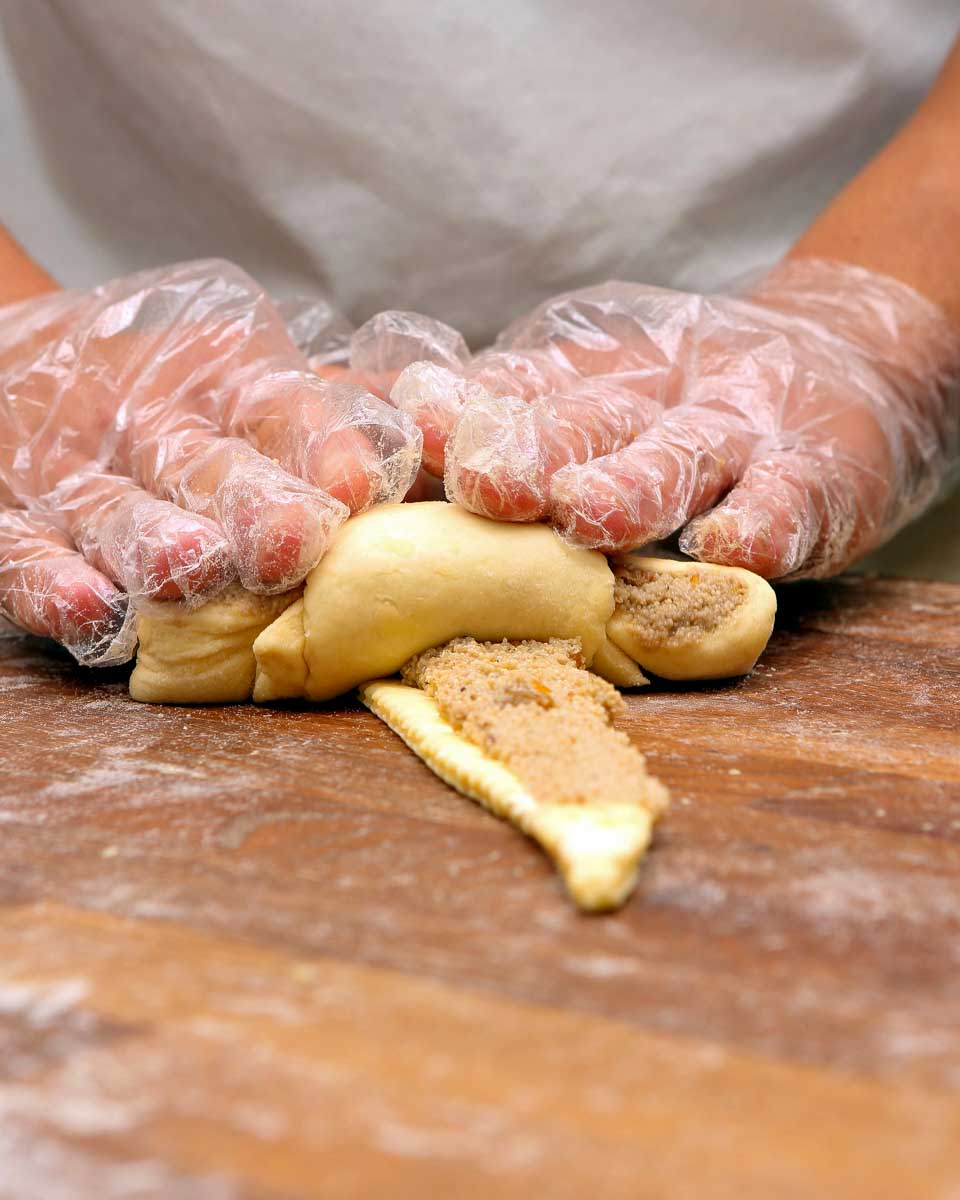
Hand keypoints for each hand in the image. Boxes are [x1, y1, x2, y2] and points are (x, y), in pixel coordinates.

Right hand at [0, 260, 421, 662]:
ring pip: (116, 507)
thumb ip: (353, 410)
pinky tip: (90, 610)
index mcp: (229, 390)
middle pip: (204, 464)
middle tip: (291, 540)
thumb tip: (450, 430)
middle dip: (249, 500)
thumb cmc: (191, 400)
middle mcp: (154, 428)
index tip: (355, 482)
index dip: (317, 442)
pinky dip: (49, 582)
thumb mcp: (269, 383)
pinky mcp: (9, 516)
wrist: (28, 369)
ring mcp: (76, 474)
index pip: (281, 409)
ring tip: (193, 565)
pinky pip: (18, 553)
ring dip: (154, 540)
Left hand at [392, 259, 959, 577]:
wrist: (839, 359)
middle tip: (484, 477)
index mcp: (580, 398)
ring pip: (678, 462)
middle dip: (529, 451)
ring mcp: (733, 441)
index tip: (403, 419)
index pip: (506, 404)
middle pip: (582, 429)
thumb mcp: (581, 385)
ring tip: (588, 510)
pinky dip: (764, 521)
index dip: (455, 417)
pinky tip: (732, 542)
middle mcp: (646, 414)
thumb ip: (476, 406)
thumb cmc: (676, 406)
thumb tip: (340, 396)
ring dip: (631, 486)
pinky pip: (790, 501)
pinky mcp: (814, 474)